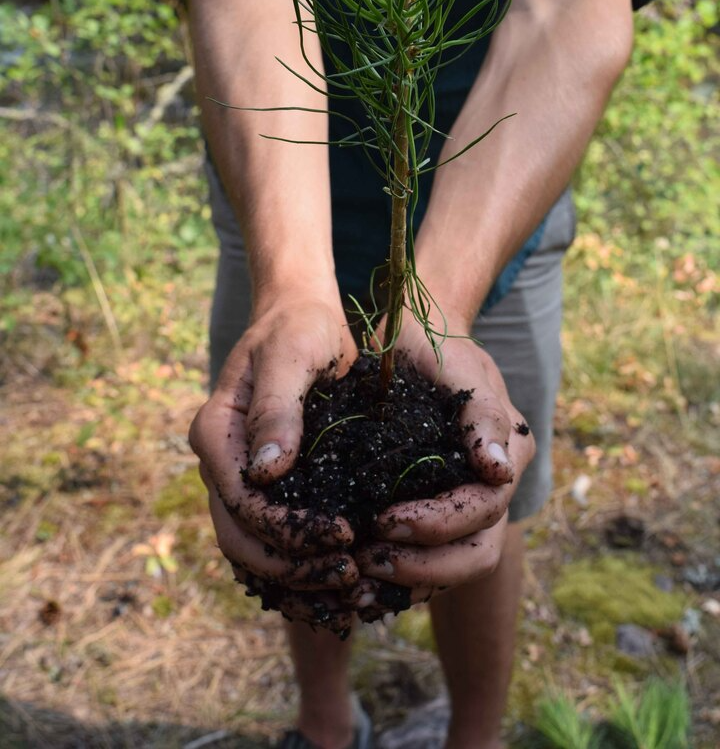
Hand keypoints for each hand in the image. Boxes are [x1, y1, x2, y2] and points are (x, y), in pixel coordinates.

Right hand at [188, 290, 359, 630]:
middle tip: (351, 575)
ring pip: (253, 551)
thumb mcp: (291, 355)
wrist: (303, 318)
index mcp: (215, 433)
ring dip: (296, 578)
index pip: (241, 502)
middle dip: (292, 567)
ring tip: (351, 588)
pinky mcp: (266, 486)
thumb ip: (277, 409)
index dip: (288, 530)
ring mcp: (240, 478)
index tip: (345, 536)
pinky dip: (300, 568)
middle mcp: (220, 463)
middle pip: (241, 539)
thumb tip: (266, 472)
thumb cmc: (298, 328)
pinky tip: (342, 580)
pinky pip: (271, 542)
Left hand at [353, 315, 534, 611]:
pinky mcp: (438, 509)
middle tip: (367, 562)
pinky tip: (359, 581)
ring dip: (410, 580)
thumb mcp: (455, 364)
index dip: (438, 525)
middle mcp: (495, 484)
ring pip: (456, 566)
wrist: (413, 334)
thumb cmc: (432, 342)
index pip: (485, 510)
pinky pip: (430, 559)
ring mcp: (468, 500)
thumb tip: (496, 471)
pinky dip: (399, 576)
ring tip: (358, 578)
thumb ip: (481, 414)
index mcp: (509, 450)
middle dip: (425, 566)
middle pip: (477, 552)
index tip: (384, 523)